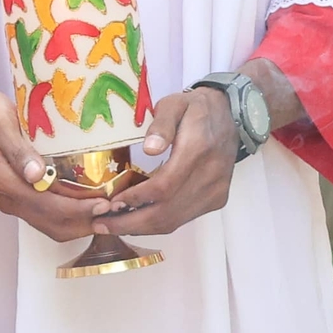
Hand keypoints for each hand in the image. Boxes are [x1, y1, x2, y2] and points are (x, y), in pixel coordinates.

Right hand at [0, 77, 106, 245]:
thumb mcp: (0, 123)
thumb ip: (18, 150)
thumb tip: (37, 176)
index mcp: (3, 182)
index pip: (49, 208)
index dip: (80, 210)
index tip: (106, 203)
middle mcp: (6, 198)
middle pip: (53, 225)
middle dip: (86, 221)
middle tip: (115, 209)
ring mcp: (9, 199)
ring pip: (50, 224)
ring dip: (79, 221)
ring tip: (106, 208)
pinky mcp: (14, 194)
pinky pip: (45, 214)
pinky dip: (68, 214)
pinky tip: (85, 201)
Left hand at [91, 84, 238, 239]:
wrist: (231, 116)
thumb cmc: (195, 109)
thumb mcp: (174, 104)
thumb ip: (162, 124)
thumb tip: (150, 149)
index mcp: (198, 151)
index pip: (164, 187)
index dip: (136, 199)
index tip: (111, 203)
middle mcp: (210, 178)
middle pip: (167, 213)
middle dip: (131, 223)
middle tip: (101, 224)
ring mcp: (215, 192)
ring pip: (174, 221)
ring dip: (142, 227)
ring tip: (113, 224)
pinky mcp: (216, 200)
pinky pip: (183, 218)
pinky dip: (158, 222)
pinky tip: (137, 217)